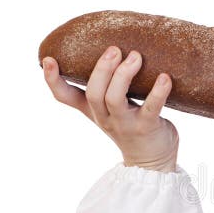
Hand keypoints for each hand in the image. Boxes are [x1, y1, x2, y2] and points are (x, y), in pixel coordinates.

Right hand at [41, 45, 179, 171]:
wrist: (152, 164)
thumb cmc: (134, 128)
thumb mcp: (114, 109)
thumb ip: (109, 87)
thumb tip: (112, 48)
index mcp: (93, 111)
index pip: (65, 97)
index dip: (53, 80)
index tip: (48, 59)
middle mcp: (105, 118)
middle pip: (93, 93)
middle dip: (101, 69)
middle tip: (114, 48)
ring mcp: (125, 125)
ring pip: (114, 99)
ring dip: (124, 75)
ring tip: (136, 56)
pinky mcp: (147, 128)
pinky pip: (151, 108)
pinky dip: (158, 91)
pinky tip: (165, 77)